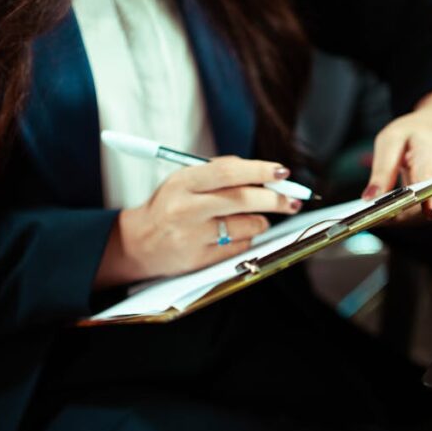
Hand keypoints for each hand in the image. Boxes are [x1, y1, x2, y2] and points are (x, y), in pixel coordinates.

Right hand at [95, 157, 301, 285]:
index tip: (282, 173)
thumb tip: (265, 174)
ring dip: (260, 221)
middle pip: (242, 200)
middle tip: (293, 200)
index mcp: (183, 183)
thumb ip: (219, 174)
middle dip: (275, 199)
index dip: (259, 171)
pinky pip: (240, 247)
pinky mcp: (200, 259)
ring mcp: (193, 236)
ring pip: (247, 226)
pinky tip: (234, 235)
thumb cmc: (169, 206)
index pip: (228, 172)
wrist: (139, 243)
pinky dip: (246, 239)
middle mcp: (187, 209)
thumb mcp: (184, 181)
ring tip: (253, 218)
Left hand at [362, 89, 431, 220]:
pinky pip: (412, 219)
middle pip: (420, 209)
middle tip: (365, 215)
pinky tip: (378, 212)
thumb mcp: (391, 140)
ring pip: (414, 219)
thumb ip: (382, 169)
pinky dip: (394, 216)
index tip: (426, 212)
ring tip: (367, 214)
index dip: (431, 200)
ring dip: (390, 218)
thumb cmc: (412, 135)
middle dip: (392, 213)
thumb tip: (369, 198)